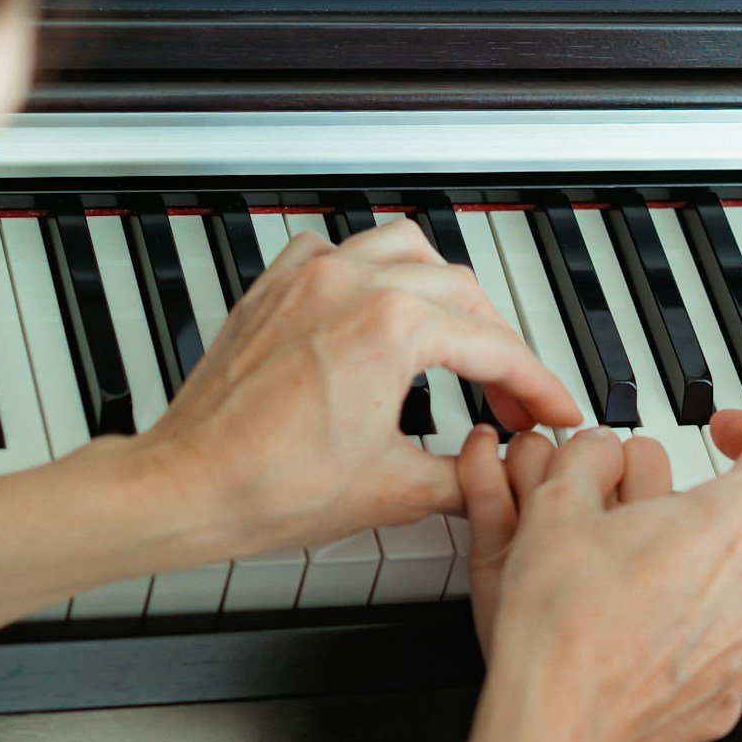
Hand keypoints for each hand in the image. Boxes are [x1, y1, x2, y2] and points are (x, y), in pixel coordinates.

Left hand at [131, 216, 580, 561]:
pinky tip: (381, 308)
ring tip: (462, 339)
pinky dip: (373, 272)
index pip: (495, 349)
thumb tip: (497, 472)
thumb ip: (465, 477)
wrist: (186, 486)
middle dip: (501, 349)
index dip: (539, 387)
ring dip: (445, 292)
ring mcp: (307, 278)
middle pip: (462, 295)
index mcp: (389, 328)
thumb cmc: (266, 486)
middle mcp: (350, 285)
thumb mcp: (393, 491)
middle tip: (514, 402)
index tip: (555, 411)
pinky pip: (339, 251)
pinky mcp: (274, 288)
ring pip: (406, 250)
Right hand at [470, 413, 741, 741]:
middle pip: (737, 529)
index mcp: (725, 527)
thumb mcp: (556, 507)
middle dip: (688, 523)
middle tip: (625, 538)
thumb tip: (600, 450)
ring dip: (689, 582)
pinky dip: (685, 637)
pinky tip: (634, 644)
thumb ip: (591, 458)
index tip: (727, 435)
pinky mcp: (733, 694)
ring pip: (730, 589)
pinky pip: (718, 646)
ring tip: (623, 599)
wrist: (557, 726)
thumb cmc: (559, 624)